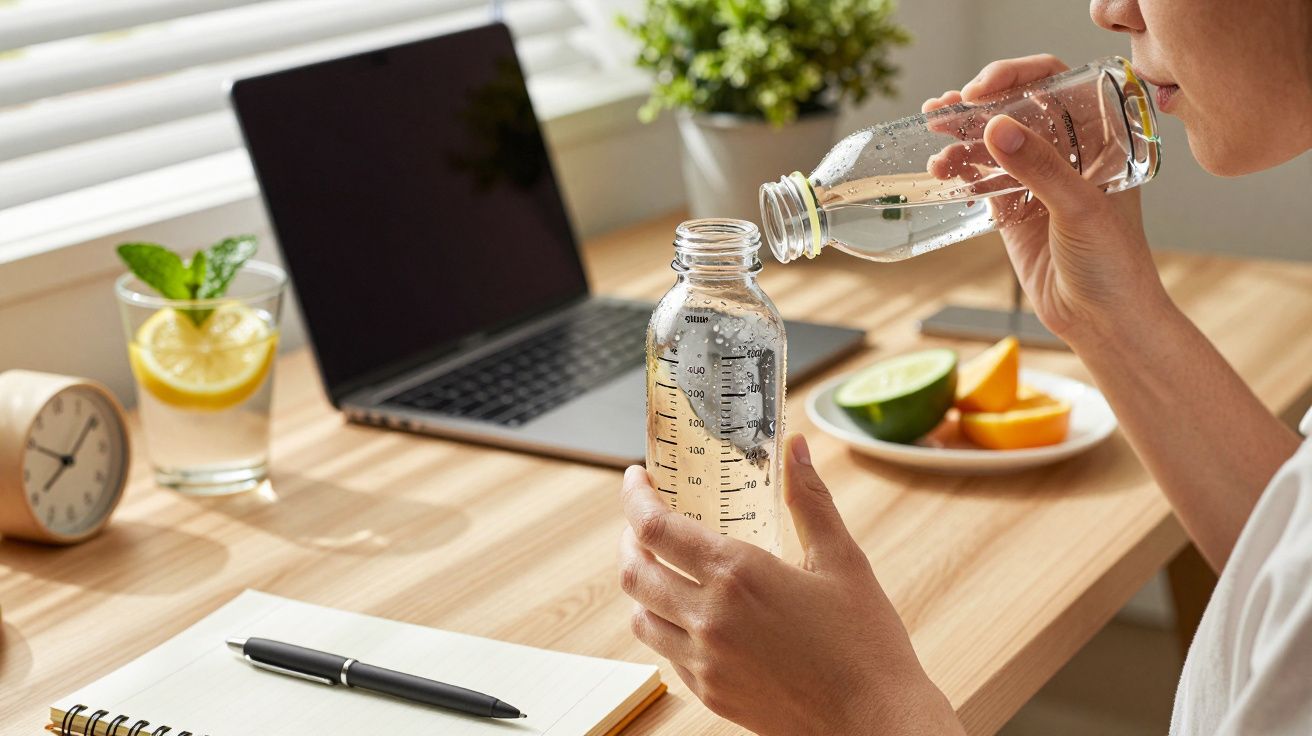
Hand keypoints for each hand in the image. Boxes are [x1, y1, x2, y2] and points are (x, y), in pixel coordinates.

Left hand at [618, 435, 962, 735]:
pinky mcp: (710, 693)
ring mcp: (704, 661)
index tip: (637, 478)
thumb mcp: (842, 561)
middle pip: (633, 571)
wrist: (874, 722)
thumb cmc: (865, 643)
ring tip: (664, 568)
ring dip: (643, 586)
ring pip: (641, 616)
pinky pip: (666, 653)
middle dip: (630, 539)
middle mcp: (709, 618)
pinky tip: (692, 615)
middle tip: (645, 522)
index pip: (655, 527)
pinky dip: (666, 626)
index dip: (635, 497)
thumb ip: (810, 500)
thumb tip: (795, 449)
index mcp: (737, 575)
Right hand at [922, 54, 1171, 342]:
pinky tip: (943, 171)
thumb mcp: (1081, 209)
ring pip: (994, 144)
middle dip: (977, 106)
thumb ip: (1040, 168)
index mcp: (1099, 138)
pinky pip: (981, 178)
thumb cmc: (1115, 264)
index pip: (1056, 84)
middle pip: (1017, 109)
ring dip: (961, 140)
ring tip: (937, 147)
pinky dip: (960, 170)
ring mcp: (1038, 181)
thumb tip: (997, 128)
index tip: (980, 91)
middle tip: (943, 111)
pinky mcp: (1014, 211)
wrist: (1104, 322)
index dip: (1016, 77)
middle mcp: (1068, 153)